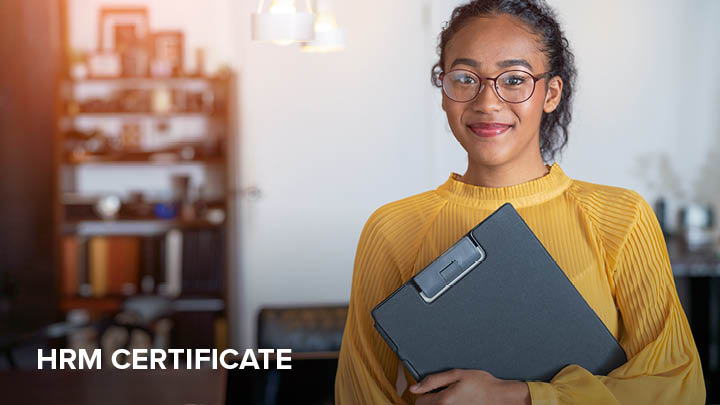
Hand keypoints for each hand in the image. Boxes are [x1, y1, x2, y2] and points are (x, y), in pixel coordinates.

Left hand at [409, 369, 529, 404]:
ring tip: (454, 395)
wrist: (500, 396)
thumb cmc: (482, 384)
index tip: (433, 387)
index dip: (424, 392)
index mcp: (443, 401)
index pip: (419, 402)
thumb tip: (415, 388)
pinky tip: (460, 401)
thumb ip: (433, 381)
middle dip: (432, 398)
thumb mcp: (456, 374)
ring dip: (441, 402)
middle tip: (445, 390)